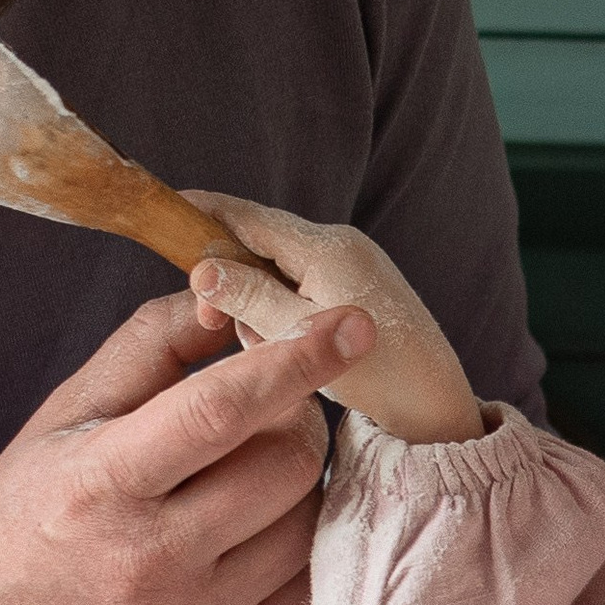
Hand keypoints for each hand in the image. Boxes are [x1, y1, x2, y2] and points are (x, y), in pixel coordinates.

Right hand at [0, 288, 375, 604]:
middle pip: (286, 463)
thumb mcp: (57, 425)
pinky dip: (296, 547)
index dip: (296, 358)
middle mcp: (151, 559)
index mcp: (101, 485)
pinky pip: (304, 589)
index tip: (350, 325)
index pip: (222, 408)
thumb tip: (222, 299)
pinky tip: (256, 533)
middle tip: (271, 411)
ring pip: (306, 523)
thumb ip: (143, 352)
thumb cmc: (13, 531)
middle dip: (297, 417)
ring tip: (249, 477)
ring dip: (296, 484)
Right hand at [184, 197, 485, 448]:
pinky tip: (287, 342)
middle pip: (261, 241)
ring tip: (263, 343)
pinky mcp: (357, 285)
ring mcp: (352, 262)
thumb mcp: (298, 335)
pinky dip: (282, 309)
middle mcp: (341, 243)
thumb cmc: (376, 372)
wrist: (434, 401)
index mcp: (326, 247)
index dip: (206, 210)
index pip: (250, 216)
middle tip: (212, 320)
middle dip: (230, 277)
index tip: (170, 203)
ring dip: (257, 302)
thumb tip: (202, 269)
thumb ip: (249, 297)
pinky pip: (302, 284)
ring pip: (278, 268)